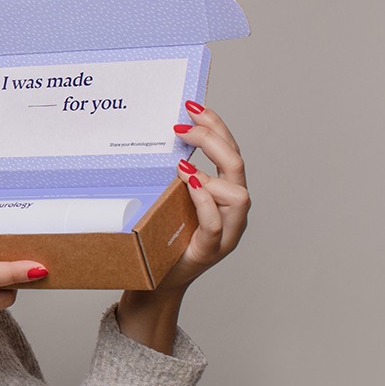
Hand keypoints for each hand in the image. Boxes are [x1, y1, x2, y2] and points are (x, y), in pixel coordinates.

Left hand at [117, 101, 250, 351]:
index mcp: (222, 192)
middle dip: (214, 139)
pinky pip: (215, 223)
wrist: (155, 280)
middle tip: (182, 128)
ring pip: (238, 194)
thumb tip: (146, 138)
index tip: (192, 105)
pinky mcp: (210, 250)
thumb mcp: (163, 198)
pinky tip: (189, 185)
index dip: (215, 125)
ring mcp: (226, 232)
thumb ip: (166, 176)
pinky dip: (204, 201)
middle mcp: (231, 210)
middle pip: (237, 165)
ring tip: (183, 167)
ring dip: (211, 174)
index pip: (229, 150)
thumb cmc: (159, 238)